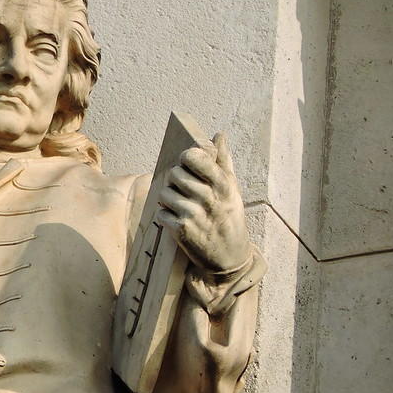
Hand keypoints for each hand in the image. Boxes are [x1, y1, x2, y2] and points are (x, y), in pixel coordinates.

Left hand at [156, 132, 250, 274]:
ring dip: (170, 199)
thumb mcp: (232, 188)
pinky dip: (166, 216)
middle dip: (177, 180)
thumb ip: (223, 160)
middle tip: (186, 190)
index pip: (194, 157)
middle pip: (174, 174)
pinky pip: (160, 212)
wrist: (231, 257)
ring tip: (183, 206)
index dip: (186, 158)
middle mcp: (208, 198)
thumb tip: (218, 134)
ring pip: (164, 193)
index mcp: (222, 184)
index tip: (188, 164)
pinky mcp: (181, 231)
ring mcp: (194, 214)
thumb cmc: (230, 217)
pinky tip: (179, 220)